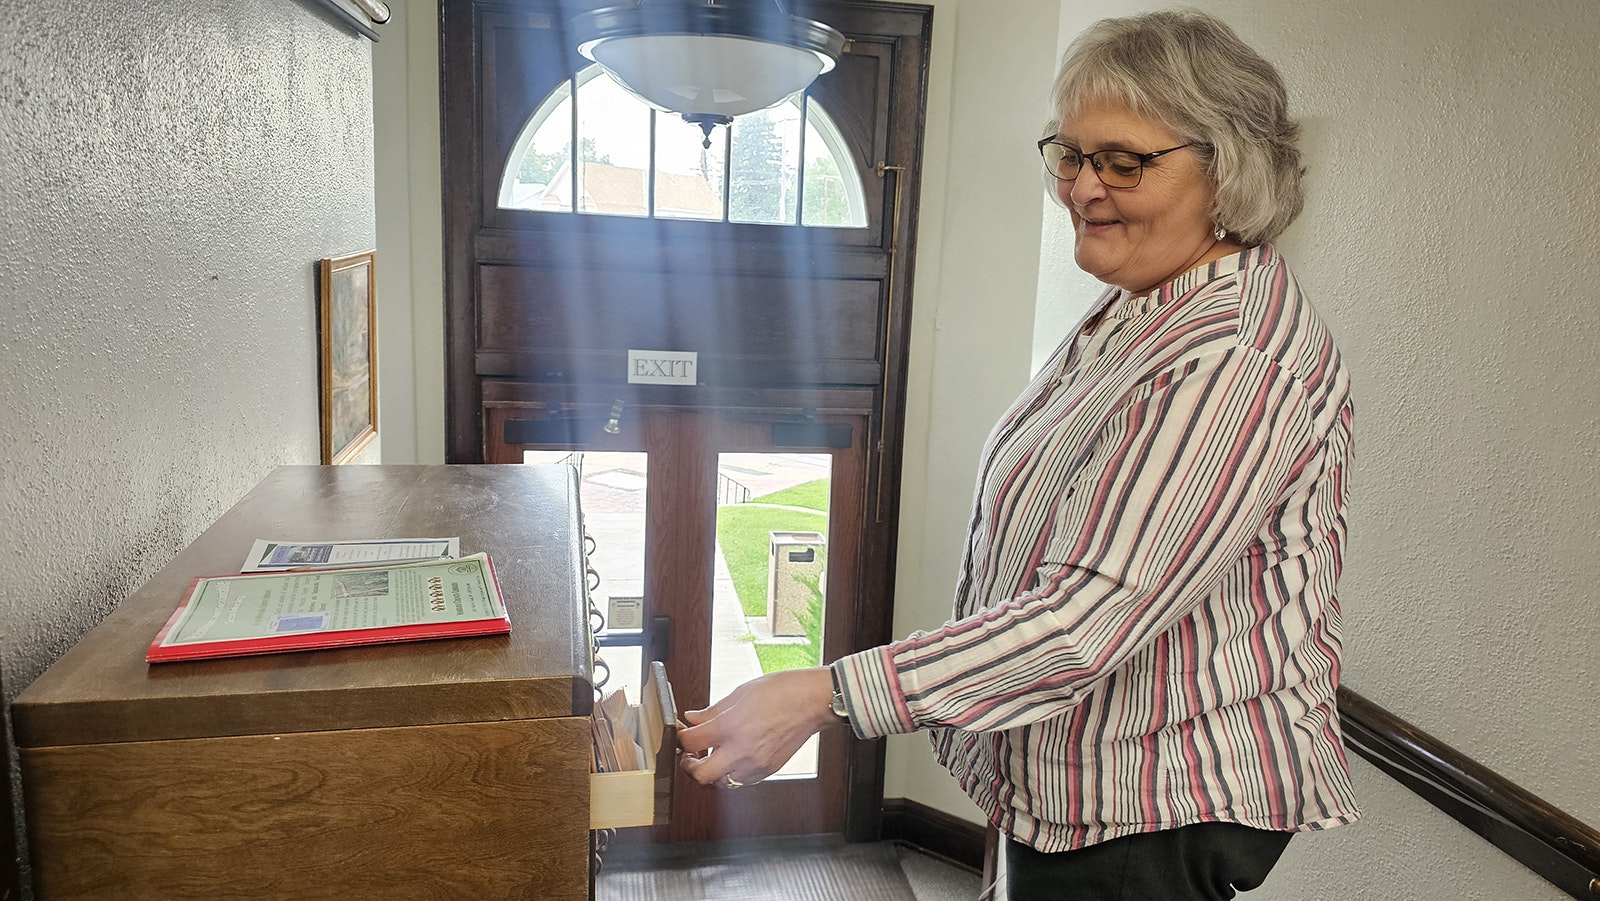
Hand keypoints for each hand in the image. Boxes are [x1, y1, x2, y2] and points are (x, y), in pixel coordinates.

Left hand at [678, 667, 837, 787]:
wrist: (813, 702)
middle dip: (689, 766)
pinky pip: (741, 781)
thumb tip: (692, 719)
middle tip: (690, 755)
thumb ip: (712, 712)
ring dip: (711, 773)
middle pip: (700, 776)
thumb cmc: (781, 692)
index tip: (682, 734)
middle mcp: (742, 751)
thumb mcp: (739, 694)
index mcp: (731, 727)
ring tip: (712, 756)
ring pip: (721, 784)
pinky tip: (733, 757)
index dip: (680, 739)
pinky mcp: (767, 770)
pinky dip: (731, 773)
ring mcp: (756, 764)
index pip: (690, 743)